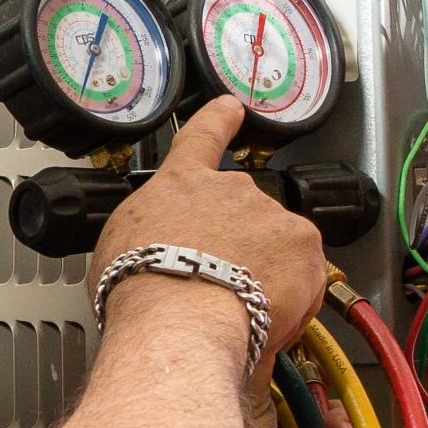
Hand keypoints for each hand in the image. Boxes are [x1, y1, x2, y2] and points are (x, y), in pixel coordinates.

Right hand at [93, 98, 326, 364]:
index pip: (203, 136)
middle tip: (217, 287)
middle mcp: (232, 189)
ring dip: (267, 275)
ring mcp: (271, 214)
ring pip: (279, 247)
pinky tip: (263, 318)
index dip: (219, 120)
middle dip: (240, 248)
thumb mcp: (122, 247)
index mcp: (182, 183)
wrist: (178, 319)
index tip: (231, 108)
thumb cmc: (140, 290)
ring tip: (235, 311)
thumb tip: (162, 250)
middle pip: (245, 213)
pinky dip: (292, 300)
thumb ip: (155, 232)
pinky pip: (305, 276)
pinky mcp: (303, 245)